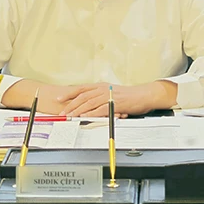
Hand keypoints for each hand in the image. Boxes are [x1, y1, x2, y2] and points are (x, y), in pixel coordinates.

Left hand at [57, 81, 176, 116]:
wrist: (144, 95)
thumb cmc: (130, 95)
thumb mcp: (112, 92)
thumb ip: (101, 96)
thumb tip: (90, 102)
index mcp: (101, 86)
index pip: (81, 88)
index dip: (69, 93)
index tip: (59, 98)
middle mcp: (103, 89)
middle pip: (82, 96)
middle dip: (70, 105)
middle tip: (61, 112)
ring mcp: (108, 96)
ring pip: (89, 103)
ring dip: (77, 110)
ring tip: (69, 116)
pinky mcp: (115, 104)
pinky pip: (100, 109)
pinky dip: (90, 113)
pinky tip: (84, 117)